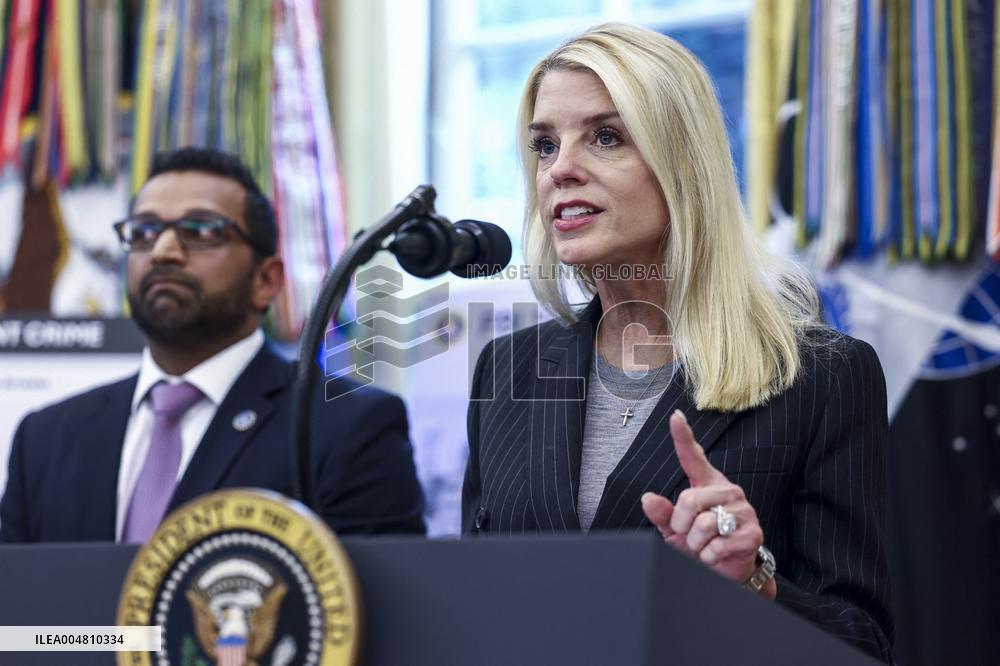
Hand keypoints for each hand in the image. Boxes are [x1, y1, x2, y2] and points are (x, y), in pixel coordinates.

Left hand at [641, 410, 772, 597]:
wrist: (728, 569)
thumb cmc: (700, 542)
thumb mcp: (675, 528)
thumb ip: (663, 514)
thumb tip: (648, 498)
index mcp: (707, 484)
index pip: (693, 457)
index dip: (683, 436)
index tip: (675, 416)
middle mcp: (727, 491)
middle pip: (690, 499)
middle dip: (680, 524)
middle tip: (686, 535)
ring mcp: (743, 511)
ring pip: (704, 524)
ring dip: (695, 543)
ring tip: (702, 545)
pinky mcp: (753, 534)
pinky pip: (717, 545)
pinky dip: (708, 555)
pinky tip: (714, 554)